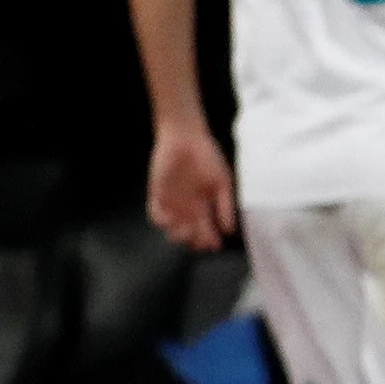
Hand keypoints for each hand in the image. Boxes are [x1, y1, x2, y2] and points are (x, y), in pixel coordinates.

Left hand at [145, 122, 237, 252]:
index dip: (209, 239)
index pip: (206, 229)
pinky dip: (160, 218)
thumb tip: (229, 229)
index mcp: (204, 205)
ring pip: (172, 226)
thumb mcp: (222, 181)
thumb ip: (225, 205)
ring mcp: (171, 202)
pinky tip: (168, 219)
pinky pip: (154, 212)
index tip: (213, 245)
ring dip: (177, 233)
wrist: (185, 137)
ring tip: (185, 230)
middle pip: (189, 232)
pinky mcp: (156, 193)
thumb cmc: (207, 157)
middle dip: (194, 240)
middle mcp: (187, 207)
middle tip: (199, 242)